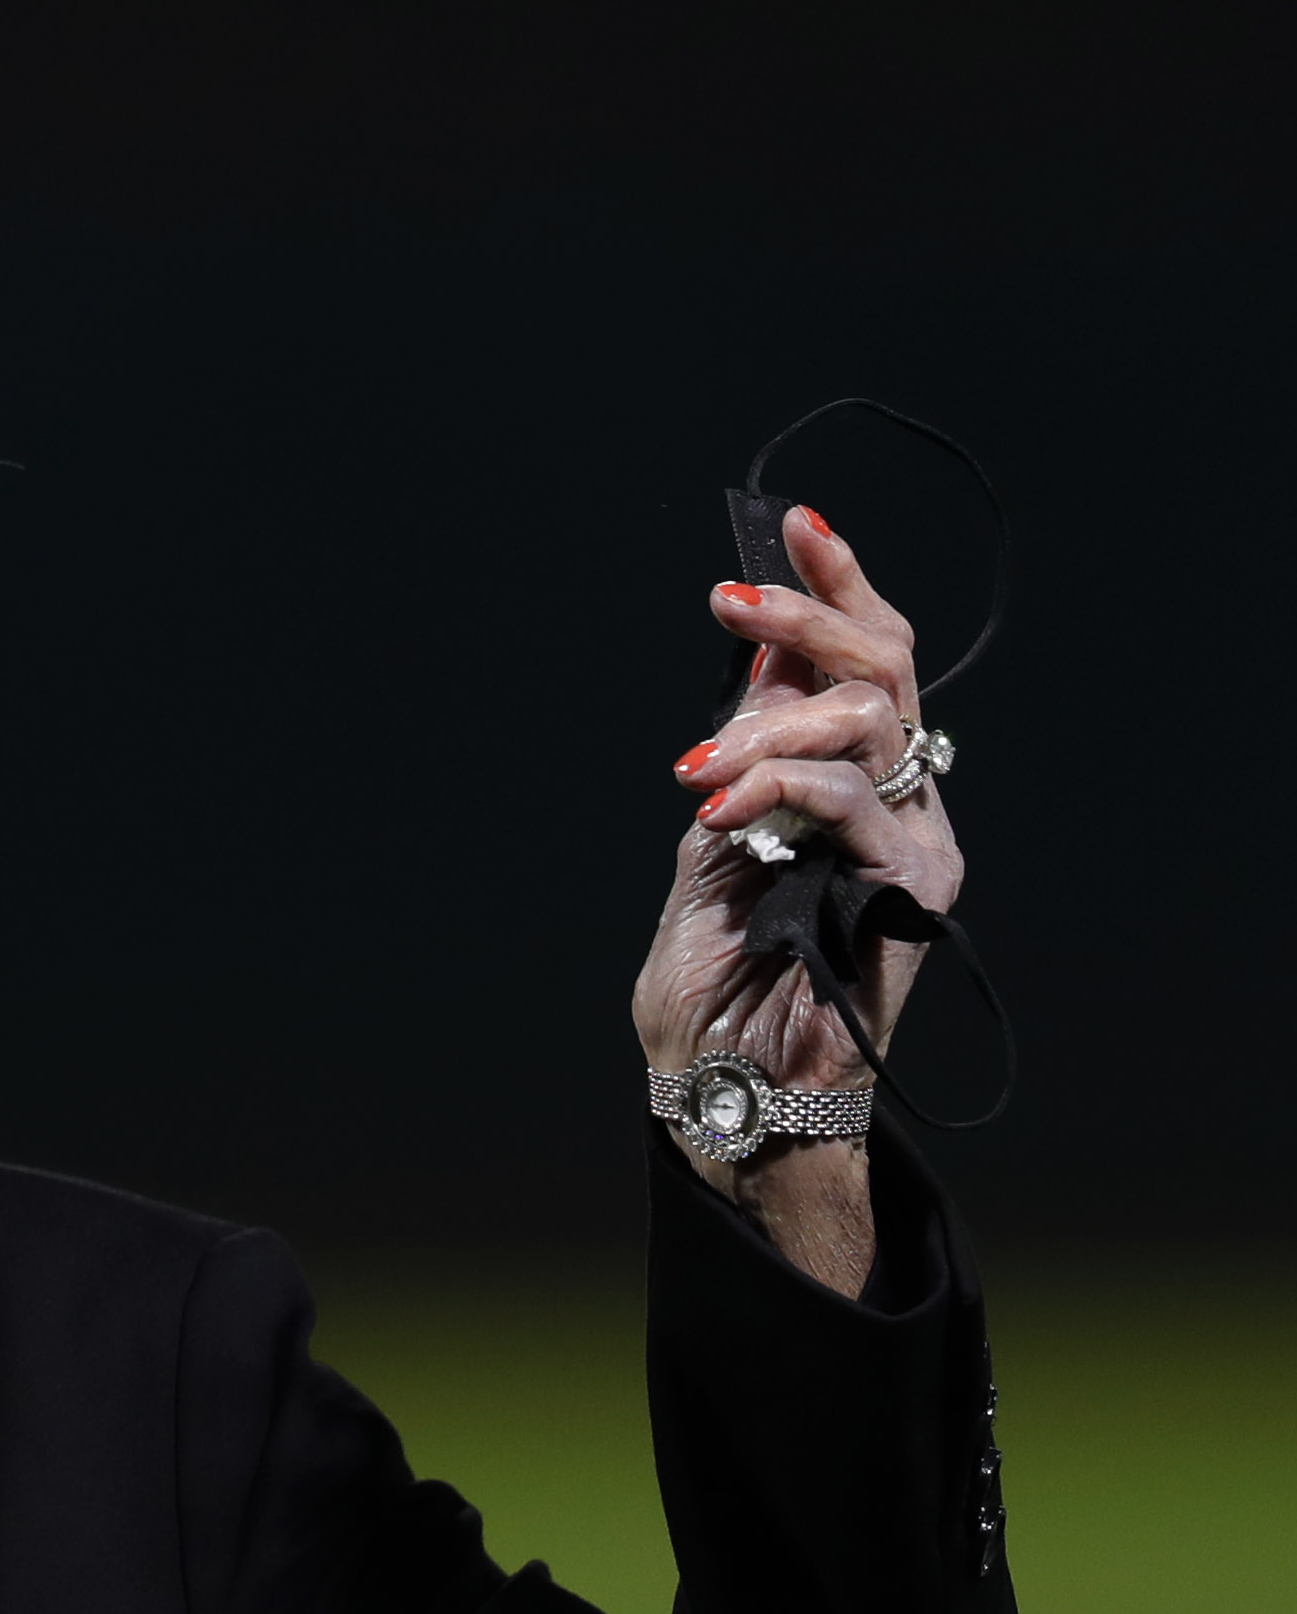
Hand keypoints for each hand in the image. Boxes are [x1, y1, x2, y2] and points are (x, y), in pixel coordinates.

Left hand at [628, 503, 967, 1295]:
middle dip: (805, 619)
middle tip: (732, 604)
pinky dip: (781, 789)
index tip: (793, 525)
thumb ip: (739, 769)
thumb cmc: (710, 993)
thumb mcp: (703, 856)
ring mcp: (911, 841)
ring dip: (769, 725)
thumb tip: (753, 675)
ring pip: (867, 721)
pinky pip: (856, 801)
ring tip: (698, 770)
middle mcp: (894, 802)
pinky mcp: (914, 887)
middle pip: (882, 669)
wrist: (725, 1088)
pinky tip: (718, 806)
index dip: (835, 588)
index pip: (860, 665)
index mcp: (845, 787)